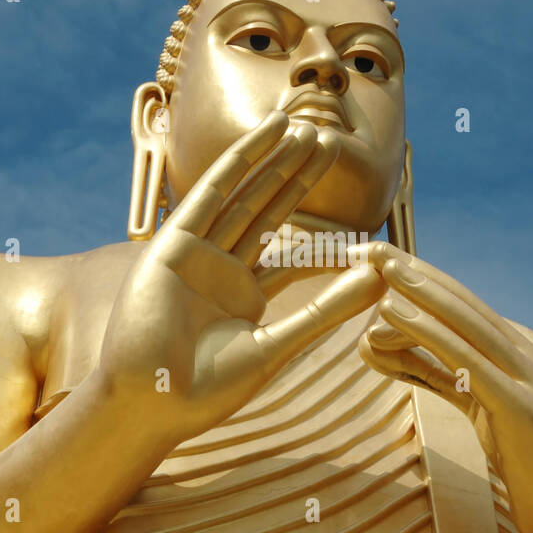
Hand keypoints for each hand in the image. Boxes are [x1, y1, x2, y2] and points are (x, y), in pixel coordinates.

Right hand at [90, 111, 386, 455]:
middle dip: (297, 177)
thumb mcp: (277, 344)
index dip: (320, 227)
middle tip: (329, 141)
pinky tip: (266, 133)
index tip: (357, 215)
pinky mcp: (173, 244)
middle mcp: (221, 271)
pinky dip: (239, 161)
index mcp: (244, 298)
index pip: (290, 253)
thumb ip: (326, 308)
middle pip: (267, 212)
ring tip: (306, 128)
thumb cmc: (207, 390)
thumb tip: (380, 279)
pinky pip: (211, 193)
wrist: (151, 404)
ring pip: (244, 196)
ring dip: (274, 160)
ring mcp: (196, 254)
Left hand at [350, 242, 532, 532]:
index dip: (426, 285)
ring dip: (418, 290)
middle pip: (468, 305)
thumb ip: (443, 376)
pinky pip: (466, 360)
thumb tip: (387, 346)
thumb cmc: (532, 477)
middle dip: (418, 274)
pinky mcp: (525, 408)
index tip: (386, 265)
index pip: (472, 312)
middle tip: (374, 249)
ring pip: (468, 323)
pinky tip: (392, 312)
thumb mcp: (485, 416)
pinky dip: (426, 331)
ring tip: (378, 266)